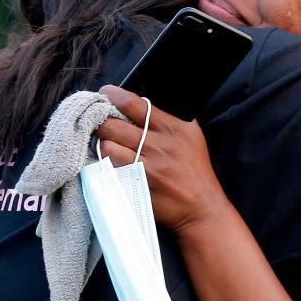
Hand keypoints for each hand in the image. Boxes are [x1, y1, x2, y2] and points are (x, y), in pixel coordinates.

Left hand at [96, 85, 227, 236]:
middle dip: (101, 120)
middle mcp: (158, 146)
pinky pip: (109, 169)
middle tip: (99, 120)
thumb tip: (138, 100)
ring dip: (103, 143)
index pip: (133, 103)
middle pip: (113, 124)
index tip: (105, 93)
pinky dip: (105, 163)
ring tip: (107, 143)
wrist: (201, 207)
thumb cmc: (194, 168)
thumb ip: (167, 116)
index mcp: (172, 128)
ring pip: (107, 147)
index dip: (113, 95)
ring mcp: (146, 168)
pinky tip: (109, 161)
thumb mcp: (190, 134)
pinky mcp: (136, 186)